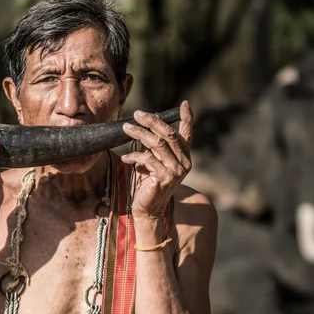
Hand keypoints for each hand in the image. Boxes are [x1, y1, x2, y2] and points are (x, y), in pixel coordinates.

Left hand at [121, 101, 192, 219]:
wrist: (147, 210)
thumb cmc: (147, 185)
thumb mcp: (152, 162)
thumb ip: (153, 148)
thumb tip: (142, 127)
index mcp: (183, 157)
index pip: (187, 134)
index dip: (187, 118)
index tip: (184, 104)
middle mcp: (184, 163)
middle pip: (169, 134)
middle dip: (152, 121)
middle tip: (137, 114)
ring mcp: (176, 171)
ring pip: (157, 144)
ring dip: (139, 133)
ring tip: (125, 128)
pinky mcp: (165, 178)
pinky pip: (147, 159)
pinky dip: (133, 156)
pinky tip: (125, 159)